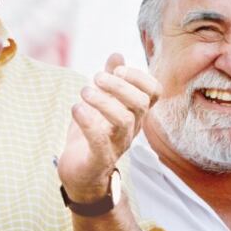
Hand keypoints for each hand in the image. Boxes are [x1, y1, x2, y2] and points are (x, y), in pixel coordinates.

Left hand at [58, 53, 160, 200]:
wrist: (80, 175)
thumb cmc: (92, 135)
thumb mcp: (101, 103)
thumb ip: (111, 79)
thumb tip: (117, 54)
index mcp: (135, 114)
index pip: (154, 93)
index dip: (140, 76)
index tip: (119, 70)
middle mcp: (132, 129)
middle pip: (141, 104)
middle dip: (119, 85)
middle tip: (96, 78)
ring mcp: (117, 145)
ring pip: (123, 120)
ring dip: (102, 101)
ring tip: (84, 92)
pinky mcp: (99, 159)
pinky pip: (98, 140)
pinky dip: (87, 121)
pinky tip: (75, 109)